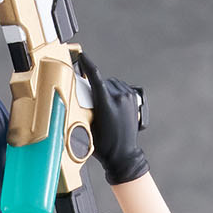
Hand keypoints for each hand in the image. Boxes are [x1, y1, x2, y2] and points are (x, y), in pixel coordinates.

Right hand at [81, 54, 148, 185]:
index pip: (96, 79)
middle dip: (95, 88)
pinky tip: (112, 104)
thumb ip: (85, 109)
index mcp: (107, 105)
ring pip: (112, 84)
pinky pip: (120, 87)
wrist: (123, 155)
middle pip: (103, 82)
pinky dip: (114, 92)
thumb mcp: (88, 127)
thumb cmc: (104, 146)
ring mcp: (128, 98)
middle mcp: (120, 98)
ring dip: (106, 90)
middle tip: (92, 103)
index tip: (83, 57)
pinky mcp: (133, 98)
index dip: (88, 66)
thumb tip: (79, 97)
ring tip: (104, 106)